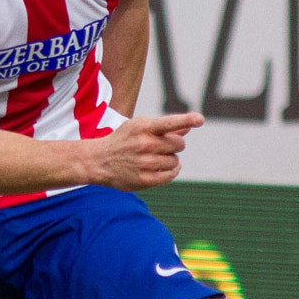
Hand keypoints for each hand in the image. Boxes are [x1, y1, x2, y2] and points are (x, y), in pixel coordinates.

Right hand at [87, 113, 203, 188]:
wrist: (98, 161)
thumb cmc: (123, 140)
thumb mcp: (138, 127)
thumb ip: (164, 127)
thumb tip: (188, 127)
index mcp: (142, 127)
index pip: (169, 123)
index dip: (187, 120)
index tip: (200, 119)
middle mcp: (143, 144)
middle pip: (178, 144)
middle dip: (175, 145)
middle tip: (162, 146)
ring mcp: (143, 163)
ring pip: (175, 161)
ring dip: (171, 159)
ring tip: (156, 158)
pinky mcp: (144, 180)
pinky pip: (171, 175)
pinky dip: (171, 171)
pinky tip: (164, 168)